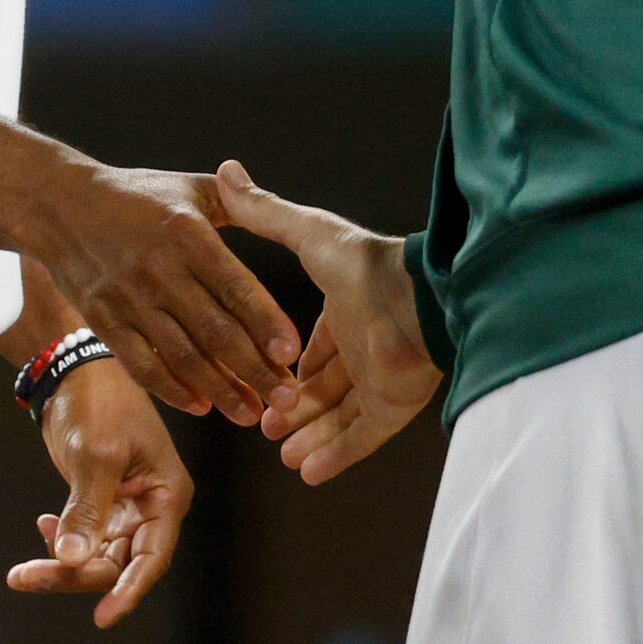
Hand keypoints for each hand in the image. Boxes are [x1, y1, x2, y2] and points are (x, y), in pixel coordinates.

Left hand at [9, 358, 193, 628]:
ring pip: (97, 557)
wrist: (75, 368)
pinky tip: (42, 527)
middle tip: (30, 575)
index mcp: (166, 493)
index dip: (128, 590)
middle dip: (75, 575)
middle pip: (119, 563)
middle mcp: (151, 506)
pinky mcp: (102, 502)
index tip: (102, 616)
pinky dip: (61, 542)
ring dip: (61, 564)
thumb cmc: (100, 400)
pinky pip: (84, 540)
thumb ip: (87, 510)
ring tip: (23, 569)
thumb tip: (72, 557)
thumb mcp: (96, 454)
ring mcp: (126, 506)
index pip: (152, 557)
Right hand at [29, 166, 299, 426]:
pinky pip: (142, 365)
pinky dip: (172, 390)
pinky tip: (200, 404)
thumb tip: (274, 205)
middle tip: (285, 398)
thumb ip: (237, 201)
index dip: (265, 322)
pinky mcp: (104, 320)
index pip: (235, 286)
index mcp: (188, 234)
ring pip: (183, 356)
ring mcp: (130, 298)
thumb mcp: (187, 187)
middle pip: (215, 331)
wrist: (59, 204)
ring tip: (250, 413)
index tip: (291, 354)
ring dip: (220, 391)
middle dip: (254, 371)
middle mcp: (161, 269)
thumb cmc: (134, 194)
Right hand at [215, 161, 440, 483]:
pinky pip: (361, 439)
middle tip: (260, 424)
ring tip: (278, 453)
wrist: (416, 297)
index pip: (312, 347)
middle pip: (321, 387)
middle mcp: (362, 347)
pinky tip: (306, 471)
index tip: (256, 377)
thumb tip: (226, 172)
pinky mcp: (393, 408)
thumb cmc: (364, 262)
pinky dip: (334, 456)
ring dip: (308, 436)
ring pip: (337, 418)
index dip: (284, 365)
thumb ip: (265, 213)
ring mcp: (379, 380)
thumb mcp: (305, 234)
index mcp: (344, 312)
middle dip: (290, 407)